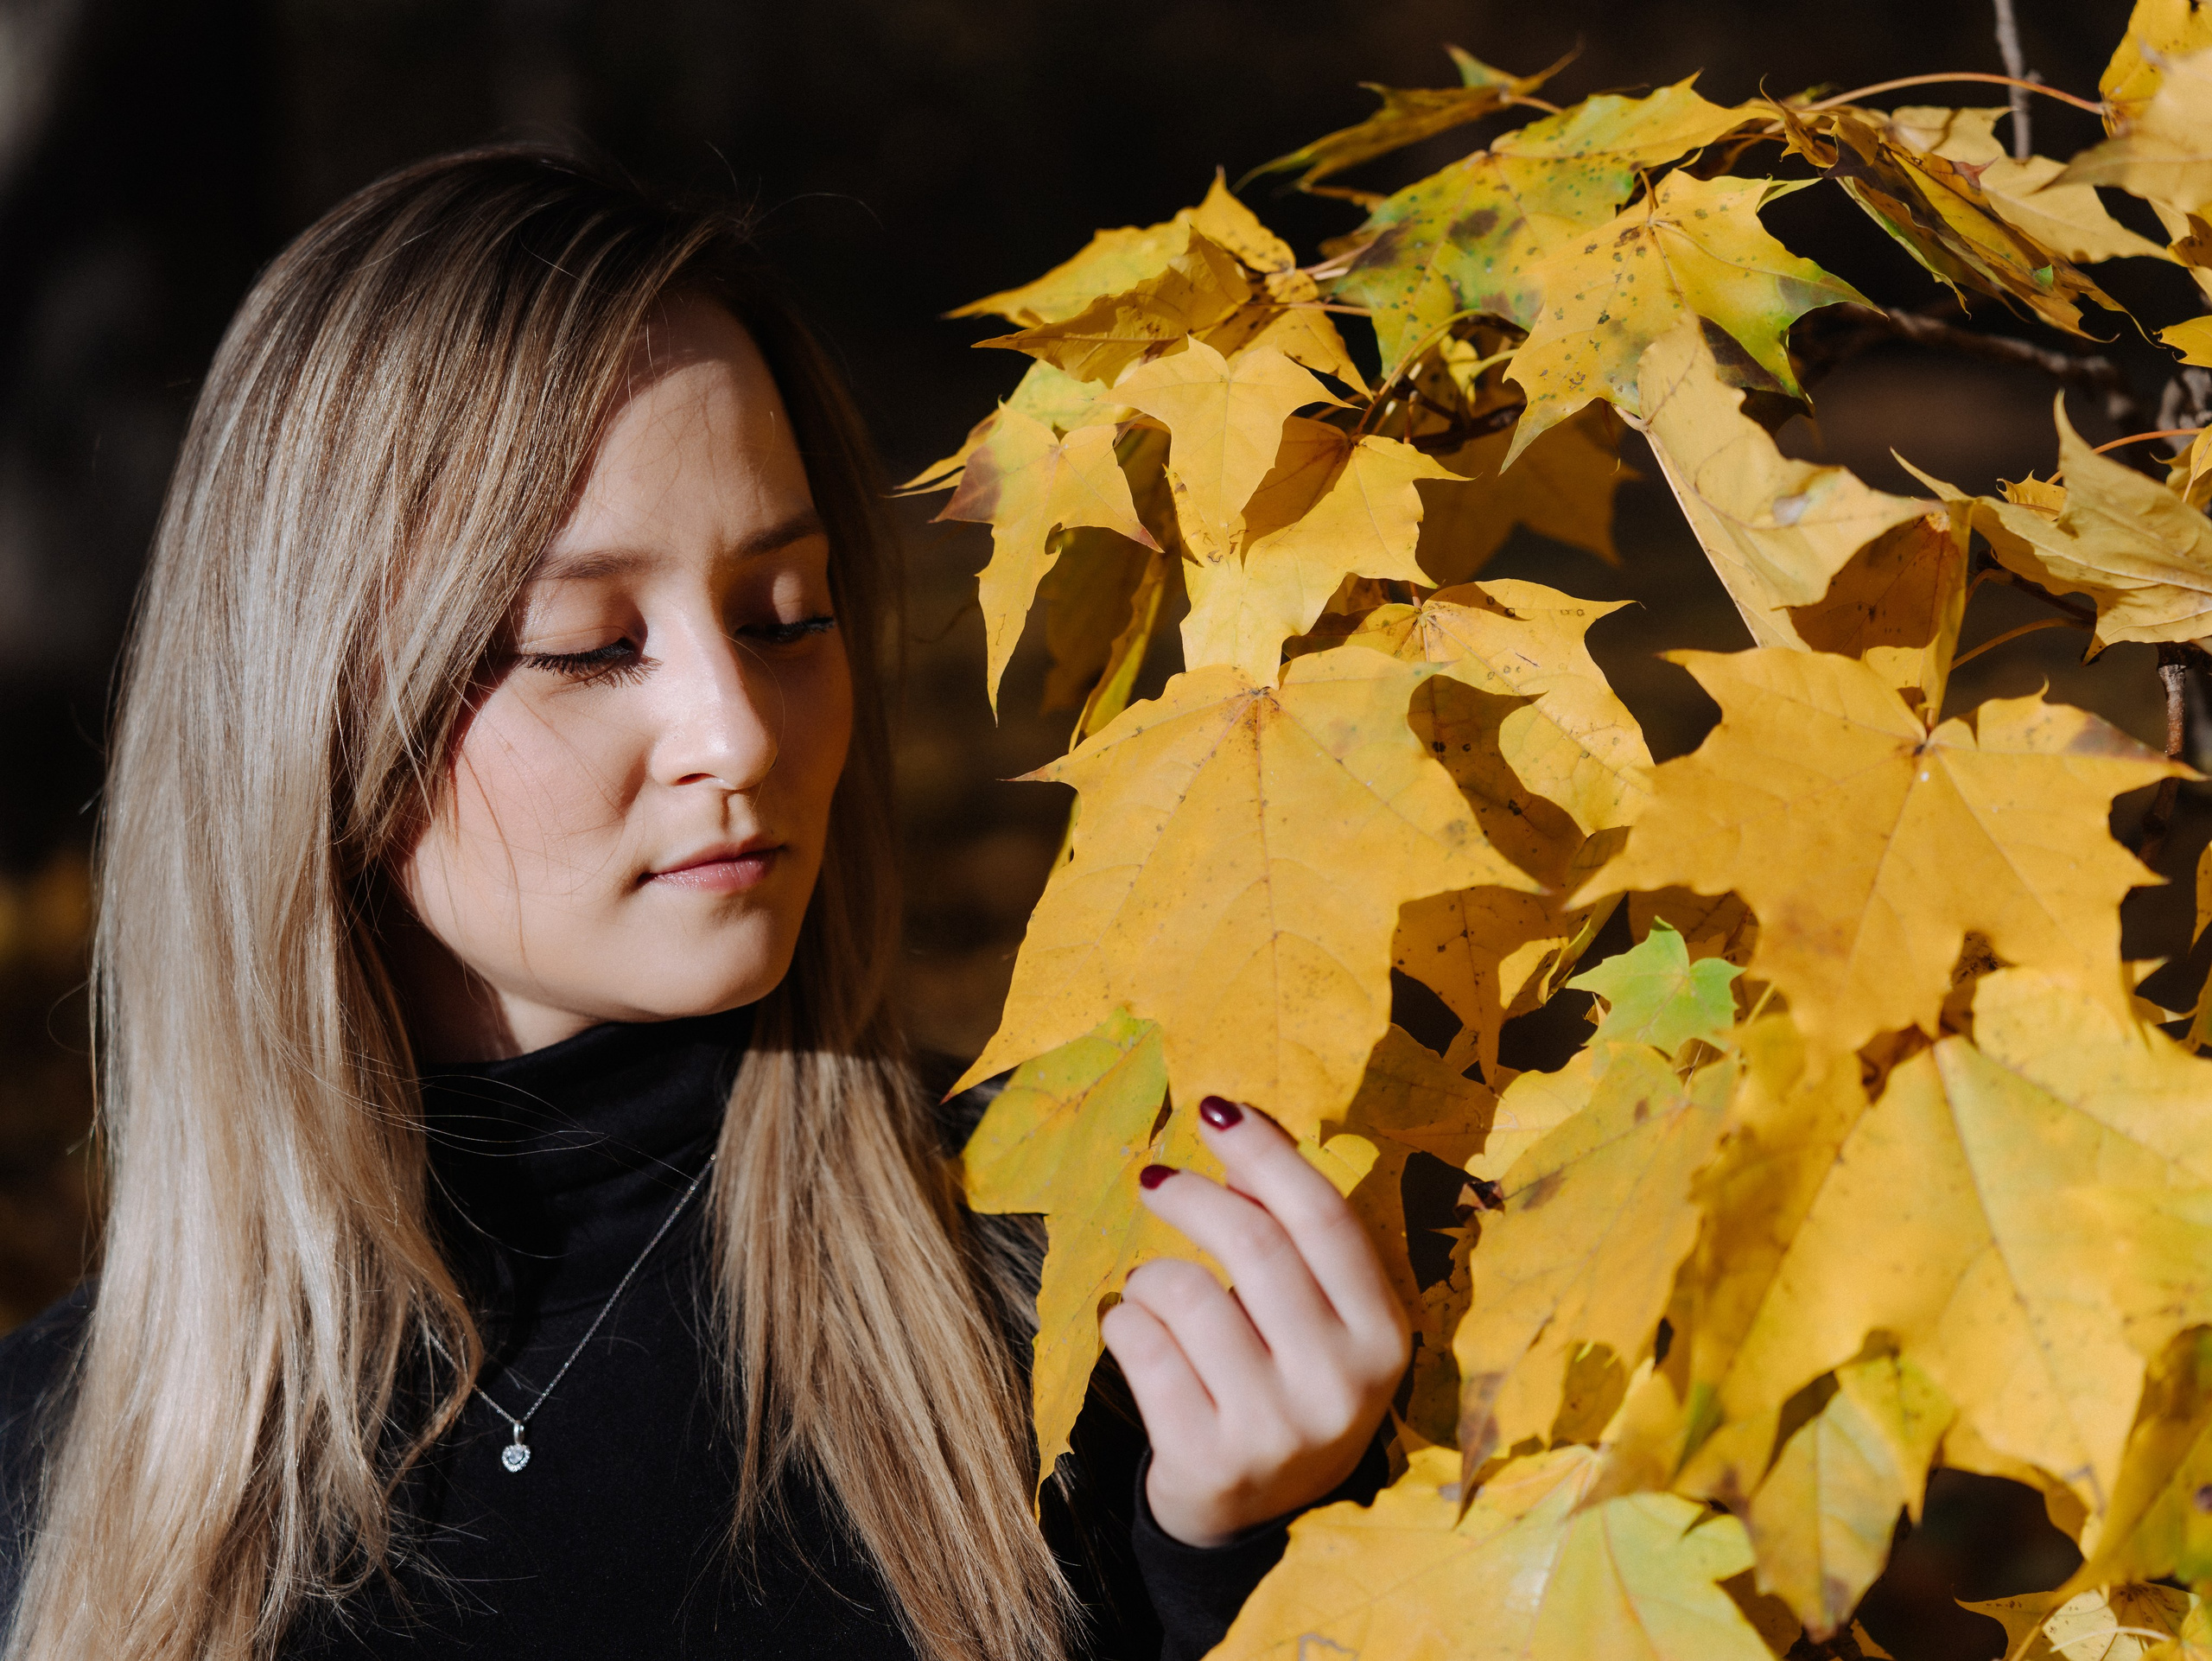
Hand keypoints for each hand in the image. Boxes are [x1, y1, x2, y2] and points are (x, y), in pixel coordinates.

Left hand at [1100, 1095, 1411, 1547]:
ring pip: (1187, 1295)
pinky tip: (1134, 1332)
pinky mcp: (1209, 1462)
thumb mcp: (1318, 1316)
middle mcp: (1342, 1383)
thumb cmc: (1285, 1383)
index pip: (1324, 1217)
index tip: (1213, 1109)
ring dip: (1150, 1276)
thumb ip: (1290, 1232)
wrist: (1255, 1517)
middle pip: (1254, 1245)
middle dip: (1191, 1195)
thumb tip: (1233, 1133)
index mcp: (1383, 1334)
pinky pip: (1143, 1350)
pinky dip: (1124, 1322)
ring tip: (1151, 1291)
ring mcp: (1277, 1430)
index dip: (1265, 1151)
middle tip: (1154, 1179)